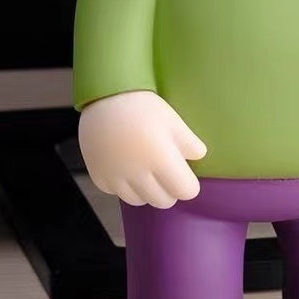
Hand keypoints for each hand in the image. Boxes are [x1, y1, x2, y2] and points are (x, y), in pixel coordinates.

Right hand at [78, 91, 206, 208]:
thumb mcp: (172, 119)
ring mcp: (116, 178)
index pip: (185, 191)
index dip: (189, 184)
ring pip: (139, 201)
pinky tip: (125, 168)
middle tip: (167, 173)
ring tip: (146, 171)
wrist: (103, 97)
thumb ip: (189, 143)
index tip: (186, 174)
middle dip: (170, 190)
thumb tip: (199, 156)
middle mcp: (138, 174)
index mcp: (161, 160)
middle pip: (163, 202)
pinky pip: (116, 193)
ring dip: (147, 191)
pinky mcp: (98, 177)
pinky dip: (123, 187)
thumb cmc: (143, 106)